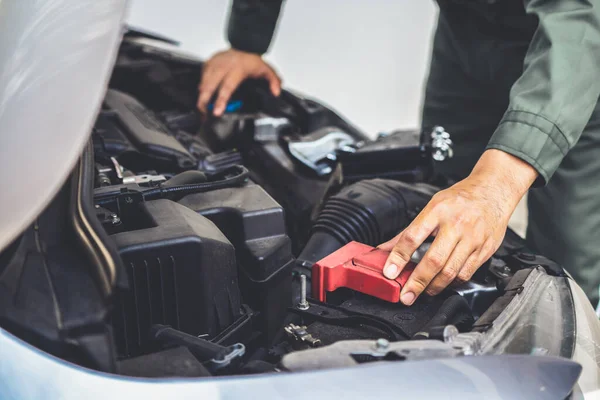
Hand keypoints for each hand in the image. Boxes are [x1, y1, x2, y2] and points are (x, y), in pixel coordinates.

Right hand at [197, 48, 281, 115]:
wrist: (244, 43)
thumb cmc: (252, 59)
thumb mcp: (266, 69)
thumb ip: (273, 81)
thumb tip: (276, 92)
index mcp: (237, 69)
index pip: (227, 87)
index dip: (221, 100)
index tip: (216, 111)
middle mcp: (224, 66)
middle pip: (210, 85)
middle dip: (204, 99)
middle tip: (202, 112)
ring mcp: (215, 63)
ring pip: (204, 79)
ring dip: (201, 94)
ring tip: (200, 106)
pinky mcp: (210, 61)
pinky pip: (203, 74)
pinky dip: (201, 84)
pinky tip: (201, 93)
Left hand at [379, 149, 537, 305]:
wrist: (493, 191)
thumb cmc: (460, 199)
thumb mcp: (431, 207)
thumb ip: (408, 231)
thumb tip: (385, 249)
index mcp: (437, 211)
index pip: (412, 237)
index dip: (399, 257)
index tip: (390, 272)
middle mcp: (456, 224)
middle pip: (434, 260)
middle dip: (417, 282)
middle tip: (406, 295)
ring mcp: (473, 238)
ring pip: (451, 271)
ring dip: (434, 286)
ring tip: (424, 292)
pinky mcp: (485, 249)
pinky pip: (466, 273)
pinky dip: (452, 283)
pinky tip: (444, 283)